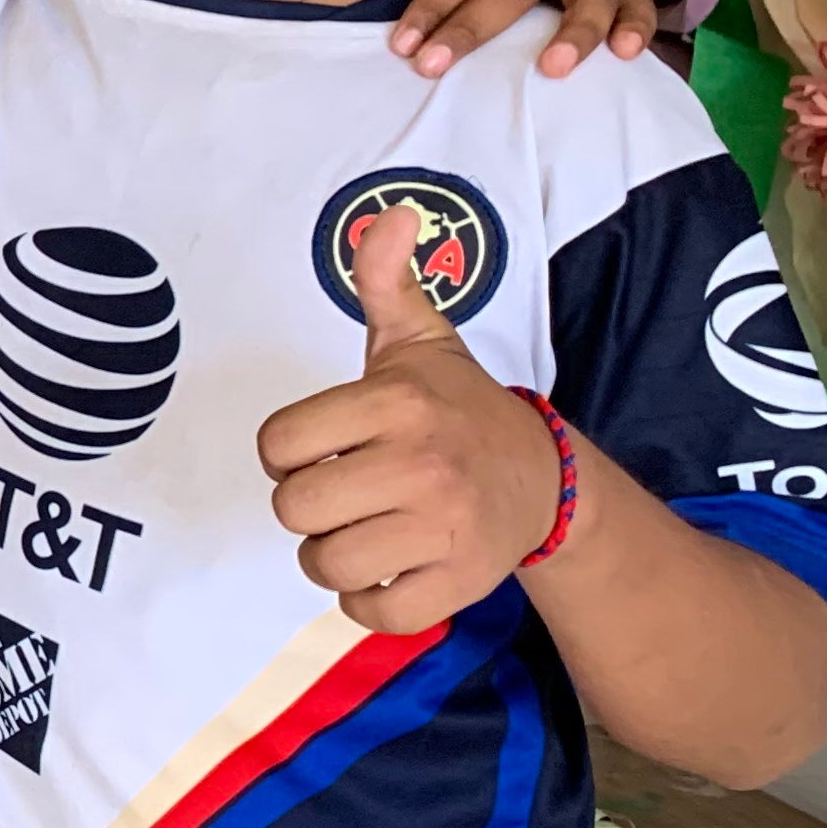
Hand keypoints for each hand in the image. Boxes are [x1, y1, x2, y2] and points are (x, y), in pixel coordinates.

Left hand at [257, 206, 566, 636]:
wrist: (548, 478)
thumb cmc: (458, 409)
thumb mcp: (420, 340)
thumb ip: (386, 280)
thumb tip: (394, 214)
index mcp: (398, 402)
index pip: (277, 443)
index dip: (286, 452)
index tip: (321, 448)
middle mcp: (423, 464)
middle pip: (293, 508)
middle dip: (306, 506)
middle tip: (344, 493)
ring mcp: (445, 528)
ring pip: (325, 565)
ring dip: (331, 557)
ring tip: (364, 531)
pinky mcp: (460, 583)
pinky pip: (373, 613)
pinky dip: (367, 602)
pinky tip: (388, 570)